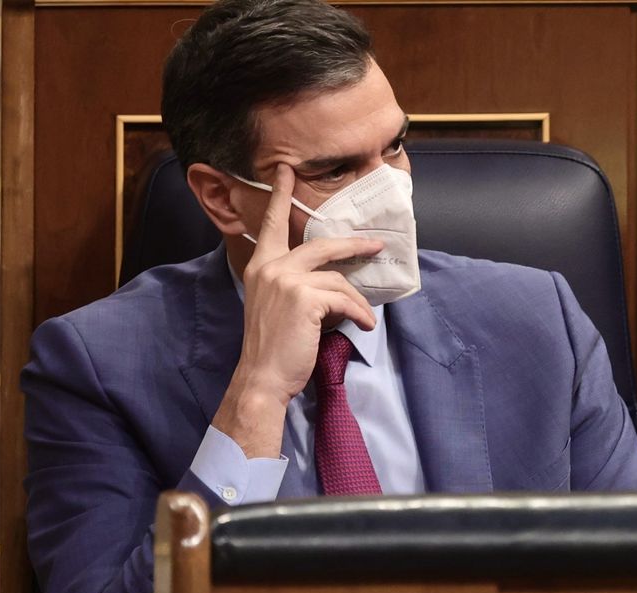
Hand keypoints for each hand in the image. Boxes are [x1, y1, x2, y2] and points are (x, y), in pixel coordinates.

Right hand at [211, 164, 383, 457]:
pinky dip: (358, 314)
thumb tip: (331, 280)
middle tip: (376, 246)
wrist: (263, 377)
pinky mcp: (306, 298)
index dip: (282, 197)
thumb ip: (294, 284)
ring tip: (365, 319)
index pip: (271, 224)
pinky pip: (345, 300)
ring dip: (357, 302)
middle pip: (323, 245)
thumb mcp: (276, 305)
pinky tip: (363, 326)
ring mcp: (287, 280)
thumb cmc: (273, 346)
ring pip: (339, 280)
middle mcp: (271, 266)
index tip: (286, 170)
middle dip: (354, 246)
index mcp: (261, 265)